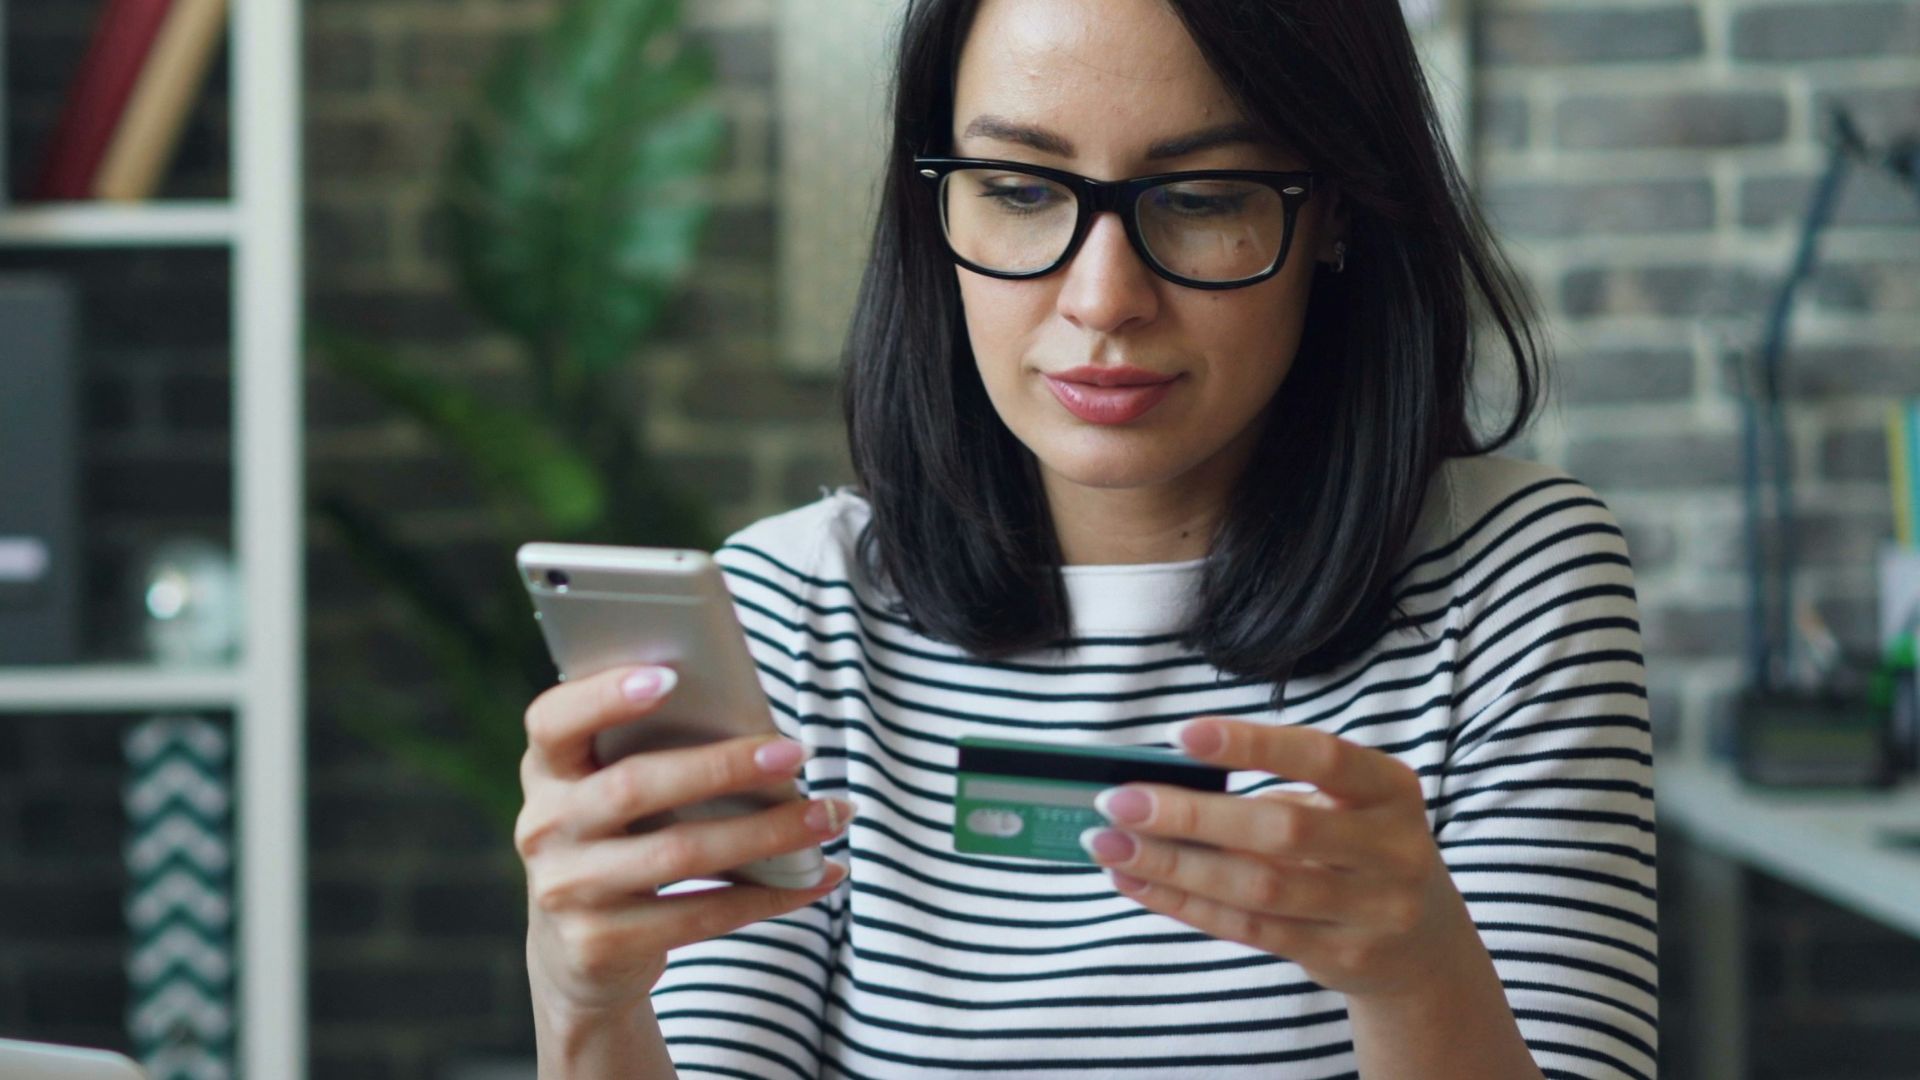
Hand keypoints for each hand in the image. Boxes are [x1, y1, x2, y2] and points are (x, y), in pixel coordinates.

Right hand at [515, 664, 853, 1023]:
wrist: (578, 952)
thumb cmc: (621, 840)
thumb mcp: (613, 793)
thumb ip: (653, 755)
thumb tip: (759, 730)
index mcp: (547, 770)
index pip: (553, 720)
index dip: (604, 695)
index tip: (671, 676)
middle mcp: (544, 827)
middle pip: (635, 786)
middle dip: (724, 766)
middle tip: (796, 752)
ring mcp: (566, 890)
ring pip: (679, 854)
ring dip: (767, 833)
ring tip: (827, 815)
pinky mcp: (600, 944)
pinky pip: (700, 915)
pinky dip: (769, 895)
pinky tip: (816, 875)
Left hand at [1079, 717, 1472, 1000]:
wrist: (1423, 949)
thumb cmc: (1359, 850)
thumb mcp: (1345, 807)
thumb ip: (1275, 790)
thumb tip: (1163, 783)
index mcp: (1390, 790)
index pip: (1321, 757)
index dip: (1252, 744)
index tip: (1178, 734)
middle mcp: (1391, 849)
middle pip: (1280, 830)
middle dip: (1190, 815)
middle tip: (1117, 800)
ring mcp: (1371, 911)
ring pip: (1257, 887)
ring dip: (1173, 864)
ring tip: (1109, 844)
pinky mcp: (1341, 957)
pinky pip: (1249, 929)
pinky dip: (1185, 903)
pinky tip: (1138, 880)